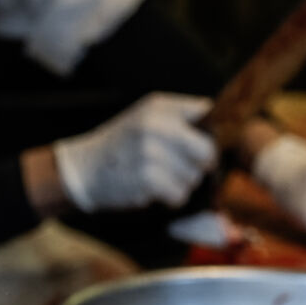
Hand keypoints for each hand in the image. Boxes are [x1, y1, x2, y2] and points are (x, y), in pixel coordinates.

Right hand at [52, 93, 215, 212]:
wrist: (83, 169)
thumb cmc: (121, 146)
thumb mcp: (146, 118)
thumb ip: (180, 119)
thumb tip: (222, 131)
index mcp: (159, 106)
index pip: (208, 113)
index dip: (212, 133)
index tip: (200, 145)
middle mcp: (156, 125)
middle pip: (208, 149)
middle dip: (202, 164)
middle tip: (185, 167)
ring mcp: (151, 152)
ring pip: (194, 175)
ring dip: (182, 183)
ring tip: (160, 177)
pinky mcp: (147, 179)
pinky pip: (179, 194)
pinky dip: (171, 198)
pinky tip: (155, 190)